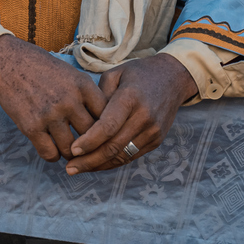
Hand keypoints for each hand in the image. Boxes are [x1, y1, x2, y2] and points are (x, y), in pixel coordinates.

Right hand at [0, 34, 103, 161]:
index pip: (108, 117)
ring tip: (68, 151)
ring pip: (71, 149)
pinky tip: (51, 150)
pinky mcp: (31, 126)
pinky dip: (52, 156)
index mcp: (83, 85)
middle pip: (92, 136)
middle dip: (91, 146)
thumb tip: (103, 119)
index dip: (107, 130)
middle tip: (88, 150)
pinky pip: (49, 153)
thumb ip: (86, 94)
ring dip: (71, 154)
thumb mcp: (70, 73)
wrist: (7, 61)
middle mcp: (69, 101)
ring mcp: (50, 114)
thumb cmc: (41, 67)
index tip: (103, 136)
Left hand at [65, 53, 197, 174]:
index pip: (108, 126)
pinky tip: (97, 164)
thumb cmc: (138, 74)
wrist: (174, 78)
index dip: (89, 141)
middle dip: (89, 160)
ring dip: (99, 166)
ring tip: (78, 169)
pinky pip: (131, 156)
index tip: (73, 149)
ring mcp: (152, 131)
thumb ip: (98, 96)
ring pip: (122, 156)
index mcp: (130, 98)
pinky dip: (113, 162)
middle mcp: (144, 117)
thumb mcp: (115, 74)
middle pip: (114, 146)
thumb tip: (83, 120)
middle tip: (69, 168)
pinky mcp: (156, 140)